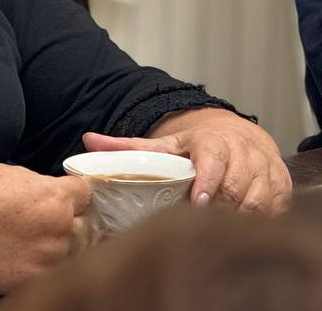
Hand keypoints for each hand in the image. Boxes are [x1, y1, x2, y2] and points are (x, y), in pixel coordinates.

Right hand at [0, 162, 91, 293]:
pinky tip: (24, 255)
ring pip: (73, 250)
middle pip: (85, 224)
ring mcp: (47, 258)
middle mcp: (58, 229)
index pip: (85, 193)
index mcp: (53, 197)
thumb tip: (52, 192)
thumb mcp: (7, 172)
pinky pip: (52, 270)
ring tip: (33, 239)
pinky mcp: (32, 279)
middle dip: (70, 220)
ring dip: (60, 244)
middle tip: (45, 219)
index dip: (73, 193)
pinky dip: (42, 263)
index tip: (65, 196)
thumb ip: (39, 185)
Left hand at [83, 107, 290, 213]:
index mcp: (215, 142)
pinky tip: (236, 230)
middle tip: (196, 223)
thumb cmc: (198, 145)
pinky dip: (256, 222)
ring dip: (235, 217)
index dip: (206, 181)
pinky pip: (272, 211)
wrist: (240, 137)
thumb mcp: (166, 143)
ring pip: (255, 202)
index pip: (213, 160)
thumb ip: (129, 146)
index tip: (196, 201)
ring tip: (213, 229)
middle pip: (234, 187)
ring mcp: (266, 173)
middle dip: (216, 206)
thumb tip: (88, 140)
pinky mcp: (280, 190)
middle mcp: (244, 155)